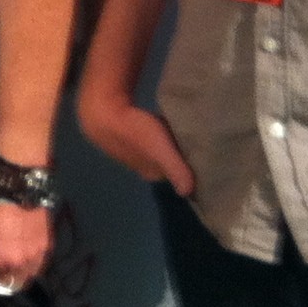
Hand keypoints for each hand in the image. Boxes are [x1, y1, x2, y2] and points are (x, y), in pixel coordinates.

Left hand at [0, 201, 52, 292]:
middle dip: (8, 280)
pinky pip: (41, 263)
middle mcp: (16, 262)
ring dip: (23, 273)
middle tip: (4, 273)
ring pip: (29, 275)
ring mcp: (34, 255)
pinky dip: (35, 263)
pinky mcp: (47, 245)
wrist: (15, 187)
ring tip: (18, 268)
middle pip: (13, 283)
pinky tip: (29, 259)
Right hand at [75, 83, 196, 197]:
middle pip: (169, 161)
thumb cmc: (134, 132)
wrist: (102, 113)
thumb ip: (176, 170)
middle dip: (181, 154)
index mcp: (151, 173)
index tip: (204, 154)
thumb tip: (189, 193)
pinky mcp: (127, 133)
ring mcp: (133, 150)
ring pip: (160, 149)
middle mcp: (142, 165)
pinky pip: (150, 135)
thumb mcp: (160, 151)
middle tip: (197, 140)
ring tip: (184, 129)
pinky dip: (159, 130)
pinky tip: (163, 120)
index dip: (191, 165)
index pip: (178, 173)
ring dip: (170, 142)